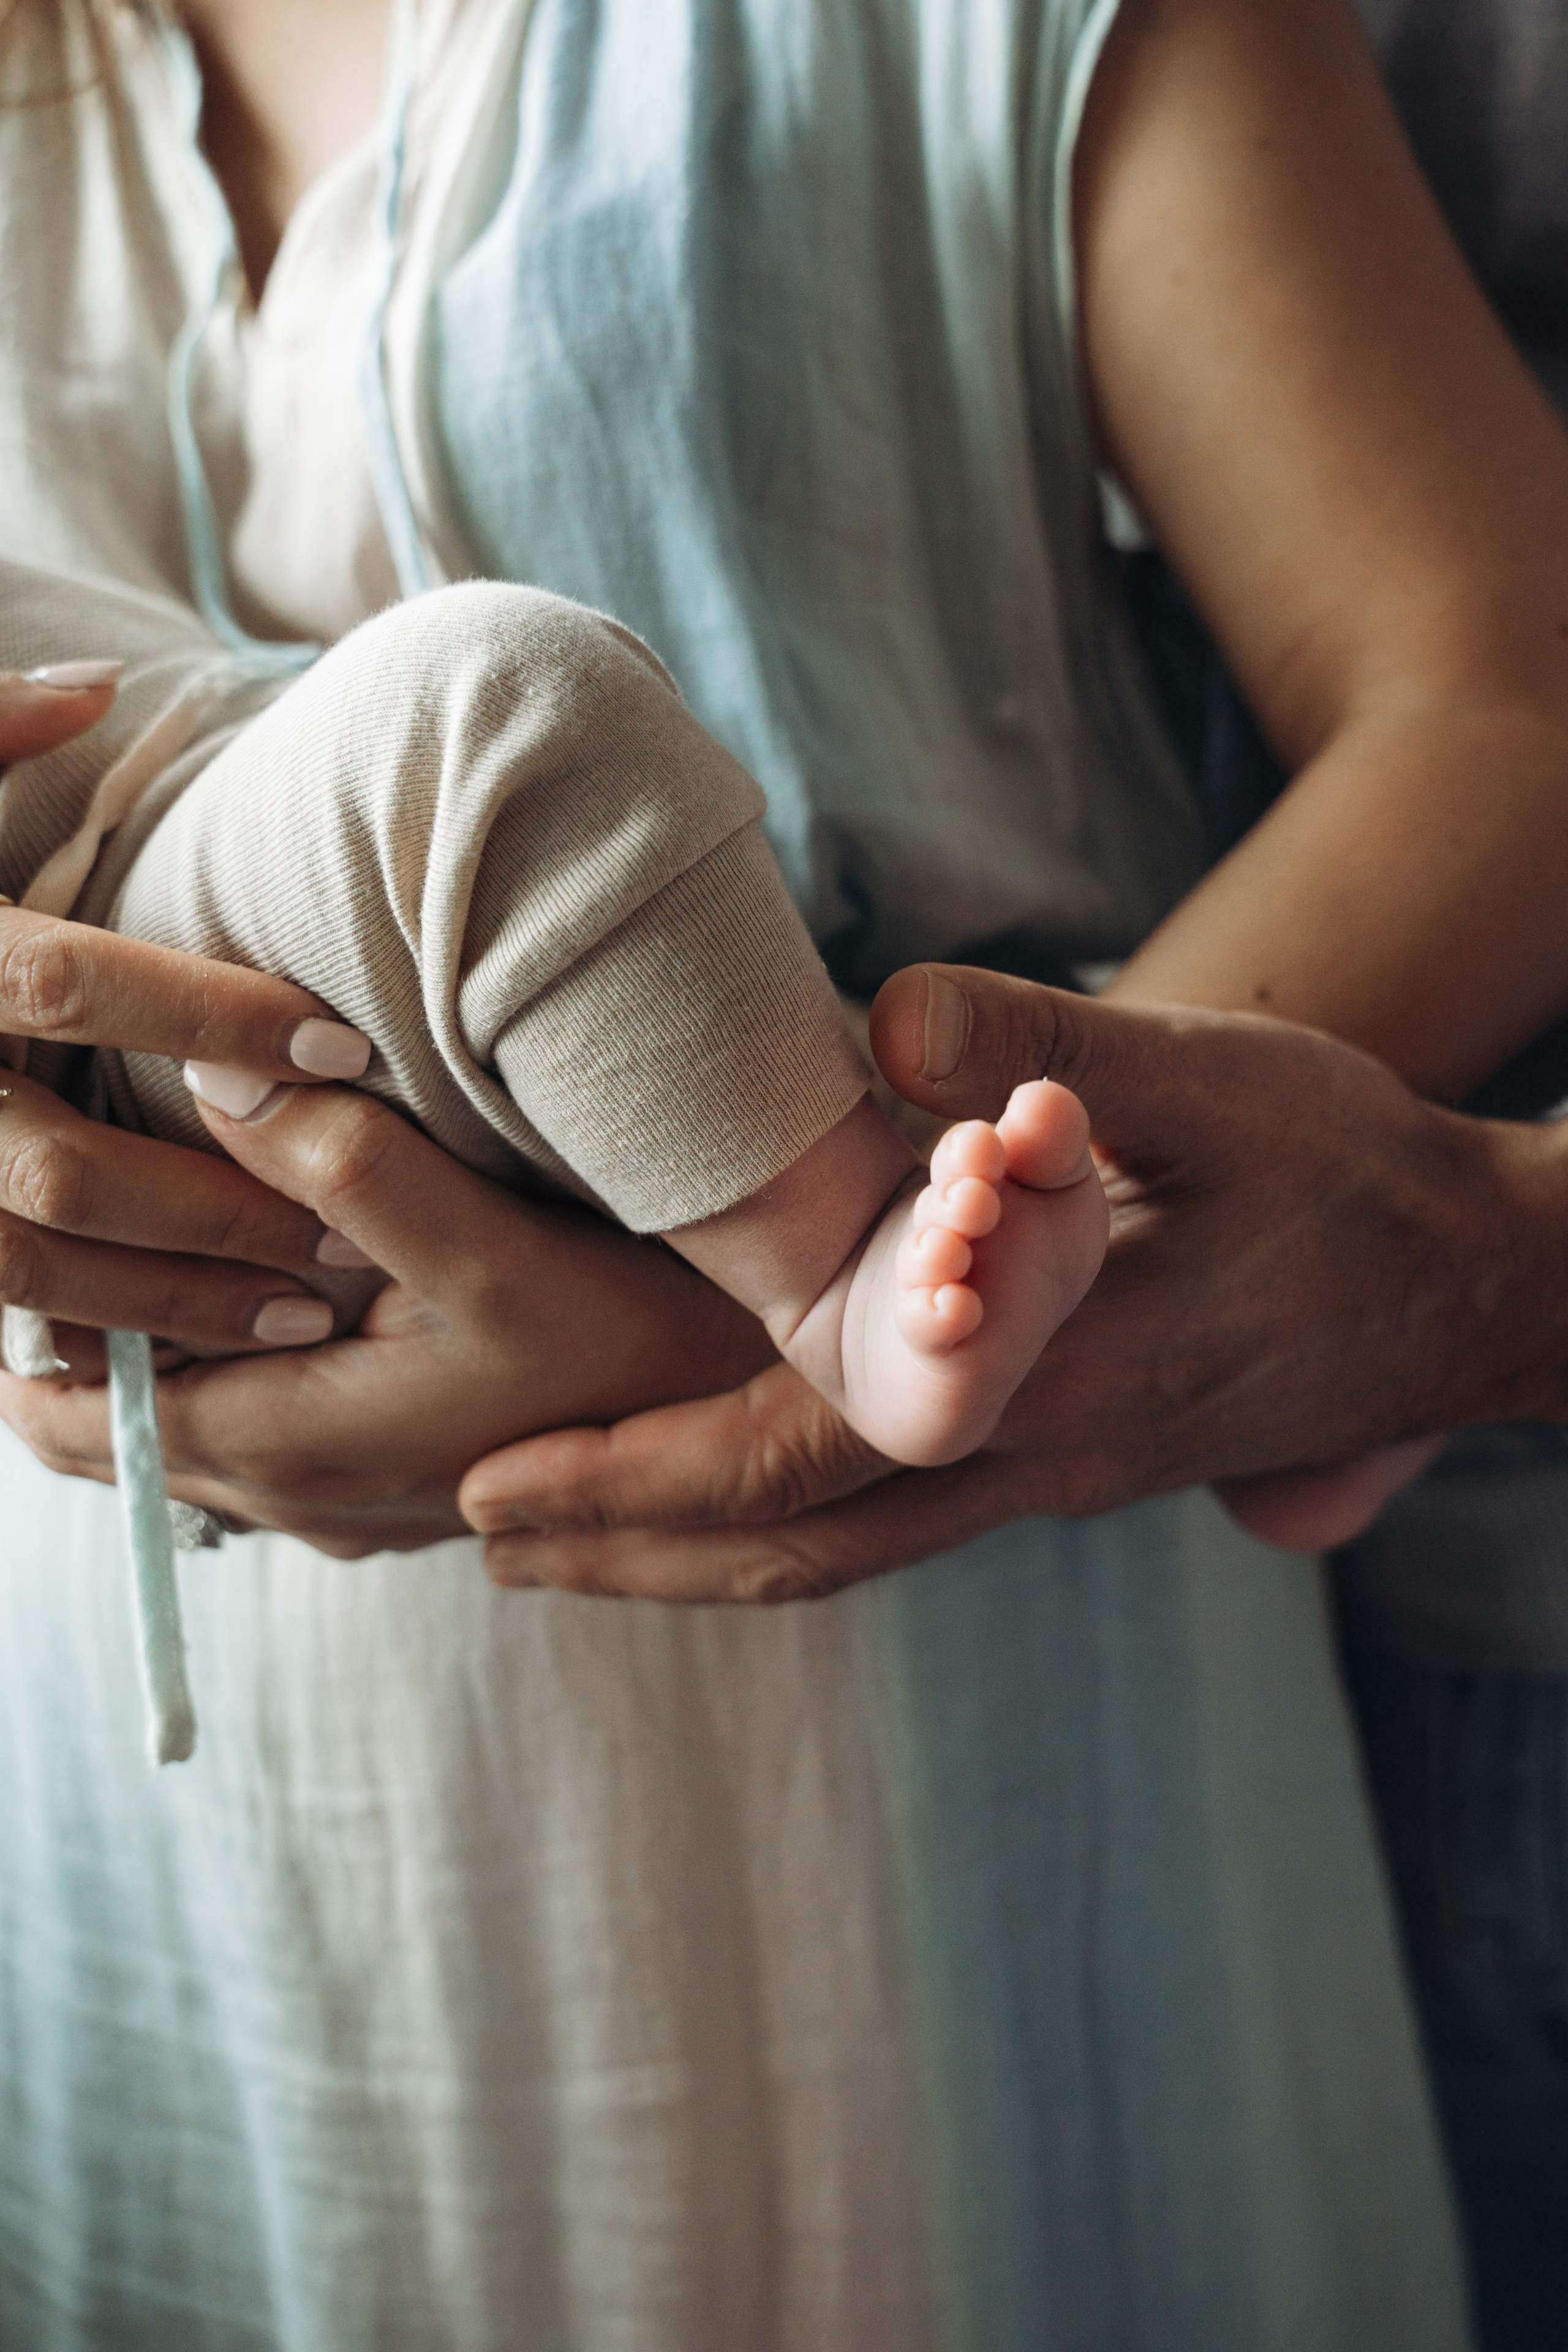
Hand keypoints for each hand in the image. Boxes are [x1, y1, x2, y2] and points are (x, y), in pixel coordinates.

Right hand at [0, 666, 375, 1371]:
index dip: (213, 1016)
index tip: (347, 1045)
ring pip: (25, 1270)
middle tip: (355, 1228)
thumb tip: (100, 688)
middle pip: (64, 1165)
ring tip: (307, 1311)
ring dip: (172, 1300)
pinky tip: (189, 1356)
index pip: (71, 987)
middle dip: (217, 1204)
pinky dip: (85, 1343)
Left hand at [0, 1081, 775, 1553]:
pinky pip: (260, 1456)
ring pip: (189, 1453)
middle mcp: (302, 1500)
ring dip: (142, 1377)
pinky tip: (252, 1320)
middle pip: (115, 1447)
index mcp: (288, 1445)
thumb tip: (211, 1073)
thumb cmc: (628, 1340)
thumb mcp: (488, 1250)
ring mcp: (354, 1508)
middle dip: (62, 1358)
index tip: (6, 1239)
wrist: (750, 1427)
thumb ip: (347, 1165)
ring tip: (124, 1271)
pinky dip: (217, 1396)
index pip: (80, 1418)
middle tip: (38, 1250)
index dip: (19, 1343)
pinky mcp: (403, 1492)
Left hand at [459, 964, 1551, 1599]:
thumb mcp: (1228, 1084)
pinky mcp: (1079, 1457)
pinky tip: (733, 1492)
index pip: (808, 1460)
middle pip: (798, 1544)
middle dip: (629, 1547)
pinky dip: (787, 1526)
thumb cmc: (1361, 1178)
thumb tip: (881, 1019)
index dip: (645, 1478)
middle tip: (475, 1536)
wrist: (1481, 1288)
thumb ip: (1057, 1050)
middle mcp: (1038, 1454)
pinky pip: (902, 1520)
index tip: (503, 1480)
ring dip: (694, 1558)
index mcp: (1052, 1379)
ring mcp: (1059, 1472)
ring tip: (567, 1547)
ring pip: (846, 1551)